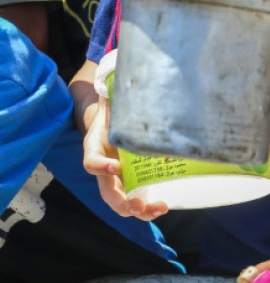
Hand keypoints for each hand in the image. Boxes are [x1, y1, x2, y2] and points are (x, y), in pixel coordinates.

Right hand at [82, 96, 166, 219]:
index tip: (114, 166)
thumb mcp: (114, 102)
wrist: (113, 122)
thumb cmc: (115, 112)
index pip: (91, 161)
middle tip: (137, 203)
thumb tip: (124, 72)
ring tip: (158, 208)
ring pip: (121, 202)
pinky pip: (136, 200)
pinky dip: (148, 208)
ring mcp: (117, 179)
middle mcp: (104, 168)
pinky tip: (164, 207)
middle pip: (106, 191)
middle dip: (121, 201)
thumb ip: (117, 94)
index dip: (100, 166)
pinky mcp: (131, 183)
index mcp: (95, 147)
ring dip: (138, 210)